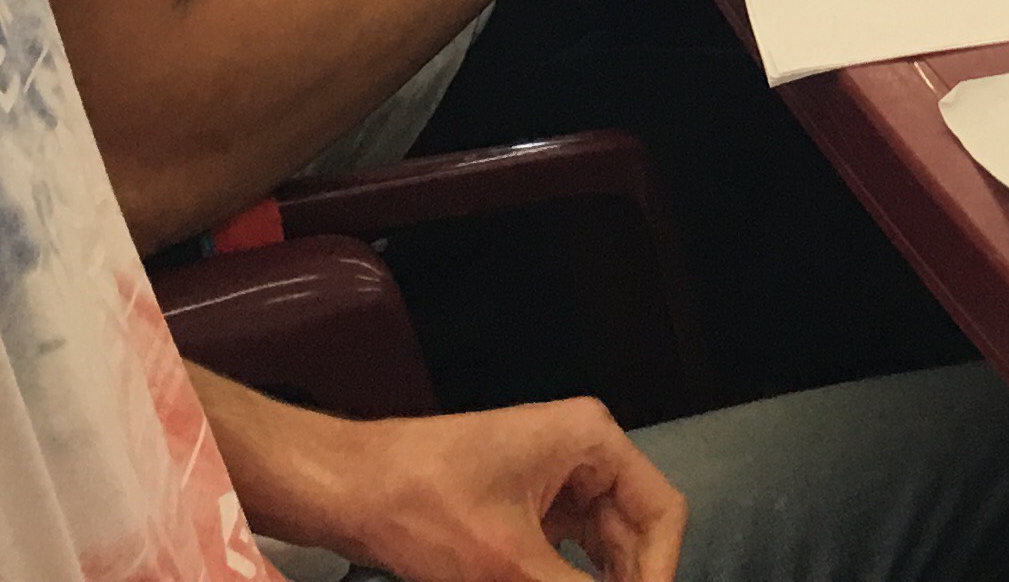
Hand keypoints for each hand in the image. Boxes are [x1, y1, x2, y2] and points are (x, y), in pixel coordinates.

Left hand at [307, 398, 686, 581]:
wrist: (347, 490)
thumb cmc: (423, 508)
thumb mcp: (508, 565)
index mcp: (591, 440)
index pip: (662, 512)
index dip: (662, 573)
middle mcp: (582, 451)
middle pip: (635, 532)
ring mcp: (554, 478)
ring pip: (604, 547)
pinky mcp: (526, 506)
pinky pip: (570, 551)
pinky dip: (570, 581)